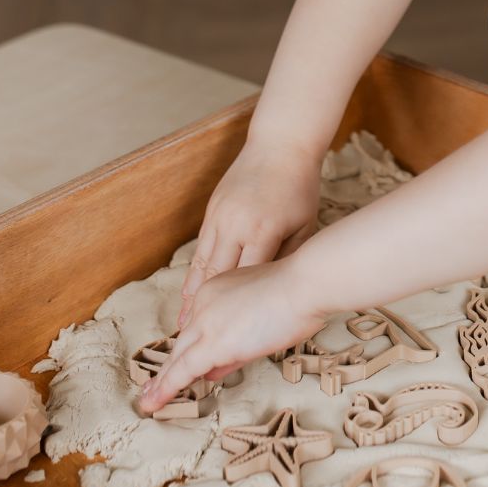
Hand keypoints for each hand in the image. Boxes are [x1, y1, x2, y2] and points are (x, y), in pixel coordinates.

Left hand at [140, 256, 324, 415]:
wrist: (305, 283)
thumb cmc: (298, 294)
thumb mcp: (263, 314)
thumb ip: (238, 340)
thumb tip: (216, 368)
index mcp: (217, 289)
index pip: (201, 325)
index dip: (196, 349)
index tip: (191, 365)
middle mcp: (205, 303)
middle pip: (185, 341)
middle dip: (171, 366)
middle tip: (156, 386)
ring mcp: (206, 323)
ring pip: (178, 358)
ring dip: (163, 382)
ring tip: (150, 399)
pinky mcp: (212, 344)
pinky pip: (182, 372)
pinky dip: (166, 390)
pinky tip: (153, 403)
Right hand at [178, 139, 320, 328]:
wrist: (281, 146)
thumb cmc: (300, 187)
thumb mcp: (304, 224)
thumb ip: (288, 256)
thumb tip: (275, 292)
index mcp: (262, 232)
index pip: (246, 281)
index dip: (236, 312)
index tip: (228, 336)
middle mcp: (235, 226)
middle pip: (215, 277)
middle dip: (203, 311)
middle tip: (192, 340)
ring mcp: (220, 217)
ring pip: (201, 263)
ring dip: (191, 294)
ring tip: (183, 322)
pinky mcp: (212, 209)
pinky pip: (199, 247)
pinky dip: (193, 271)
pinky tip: (189, 290)